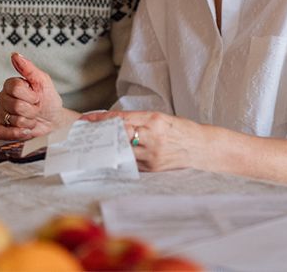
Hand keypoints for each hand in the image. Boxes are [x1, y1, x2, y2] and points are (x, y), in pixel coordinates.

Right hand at [0, 53, 69, 140]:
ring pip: (12, 119)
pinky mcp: (0, 129)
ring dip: (28, 122)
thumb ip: (28, 68)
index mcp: (11, 85)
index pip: (15, 88)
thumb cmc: (48, 100)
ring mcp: (0, 114)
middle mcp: (3, 98)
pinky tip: (25, 129)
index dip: (30, 95)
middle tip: (36, 109)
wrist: (53, 120)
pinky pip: (1, 132)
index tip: (37, 97)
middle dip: (31, 110)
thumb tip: (15, 55)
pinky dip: (16, 133)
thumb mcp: (43, 81)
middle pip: (15, 105)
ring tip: (32, 119)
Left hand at [81, 110, 207, 171]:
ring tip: (95, 145)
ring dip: (107, 148)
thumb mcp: (160, 118)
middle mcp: (152, 137)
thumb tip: (112, 123)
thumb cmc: (181, 130)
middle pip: (118, 136)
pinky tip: (111, 156)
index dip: (101, 119)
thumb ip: (138, 120)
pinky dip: (120, 158)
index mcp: (154, 120)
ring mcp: (152, 155)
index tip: (86, 119)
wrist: (201, 148)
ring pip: (121, 151)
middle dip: (100, 134)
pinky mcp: (153, 168)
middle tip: (85, 133)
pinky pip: (131, 162)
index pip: (121, 119)